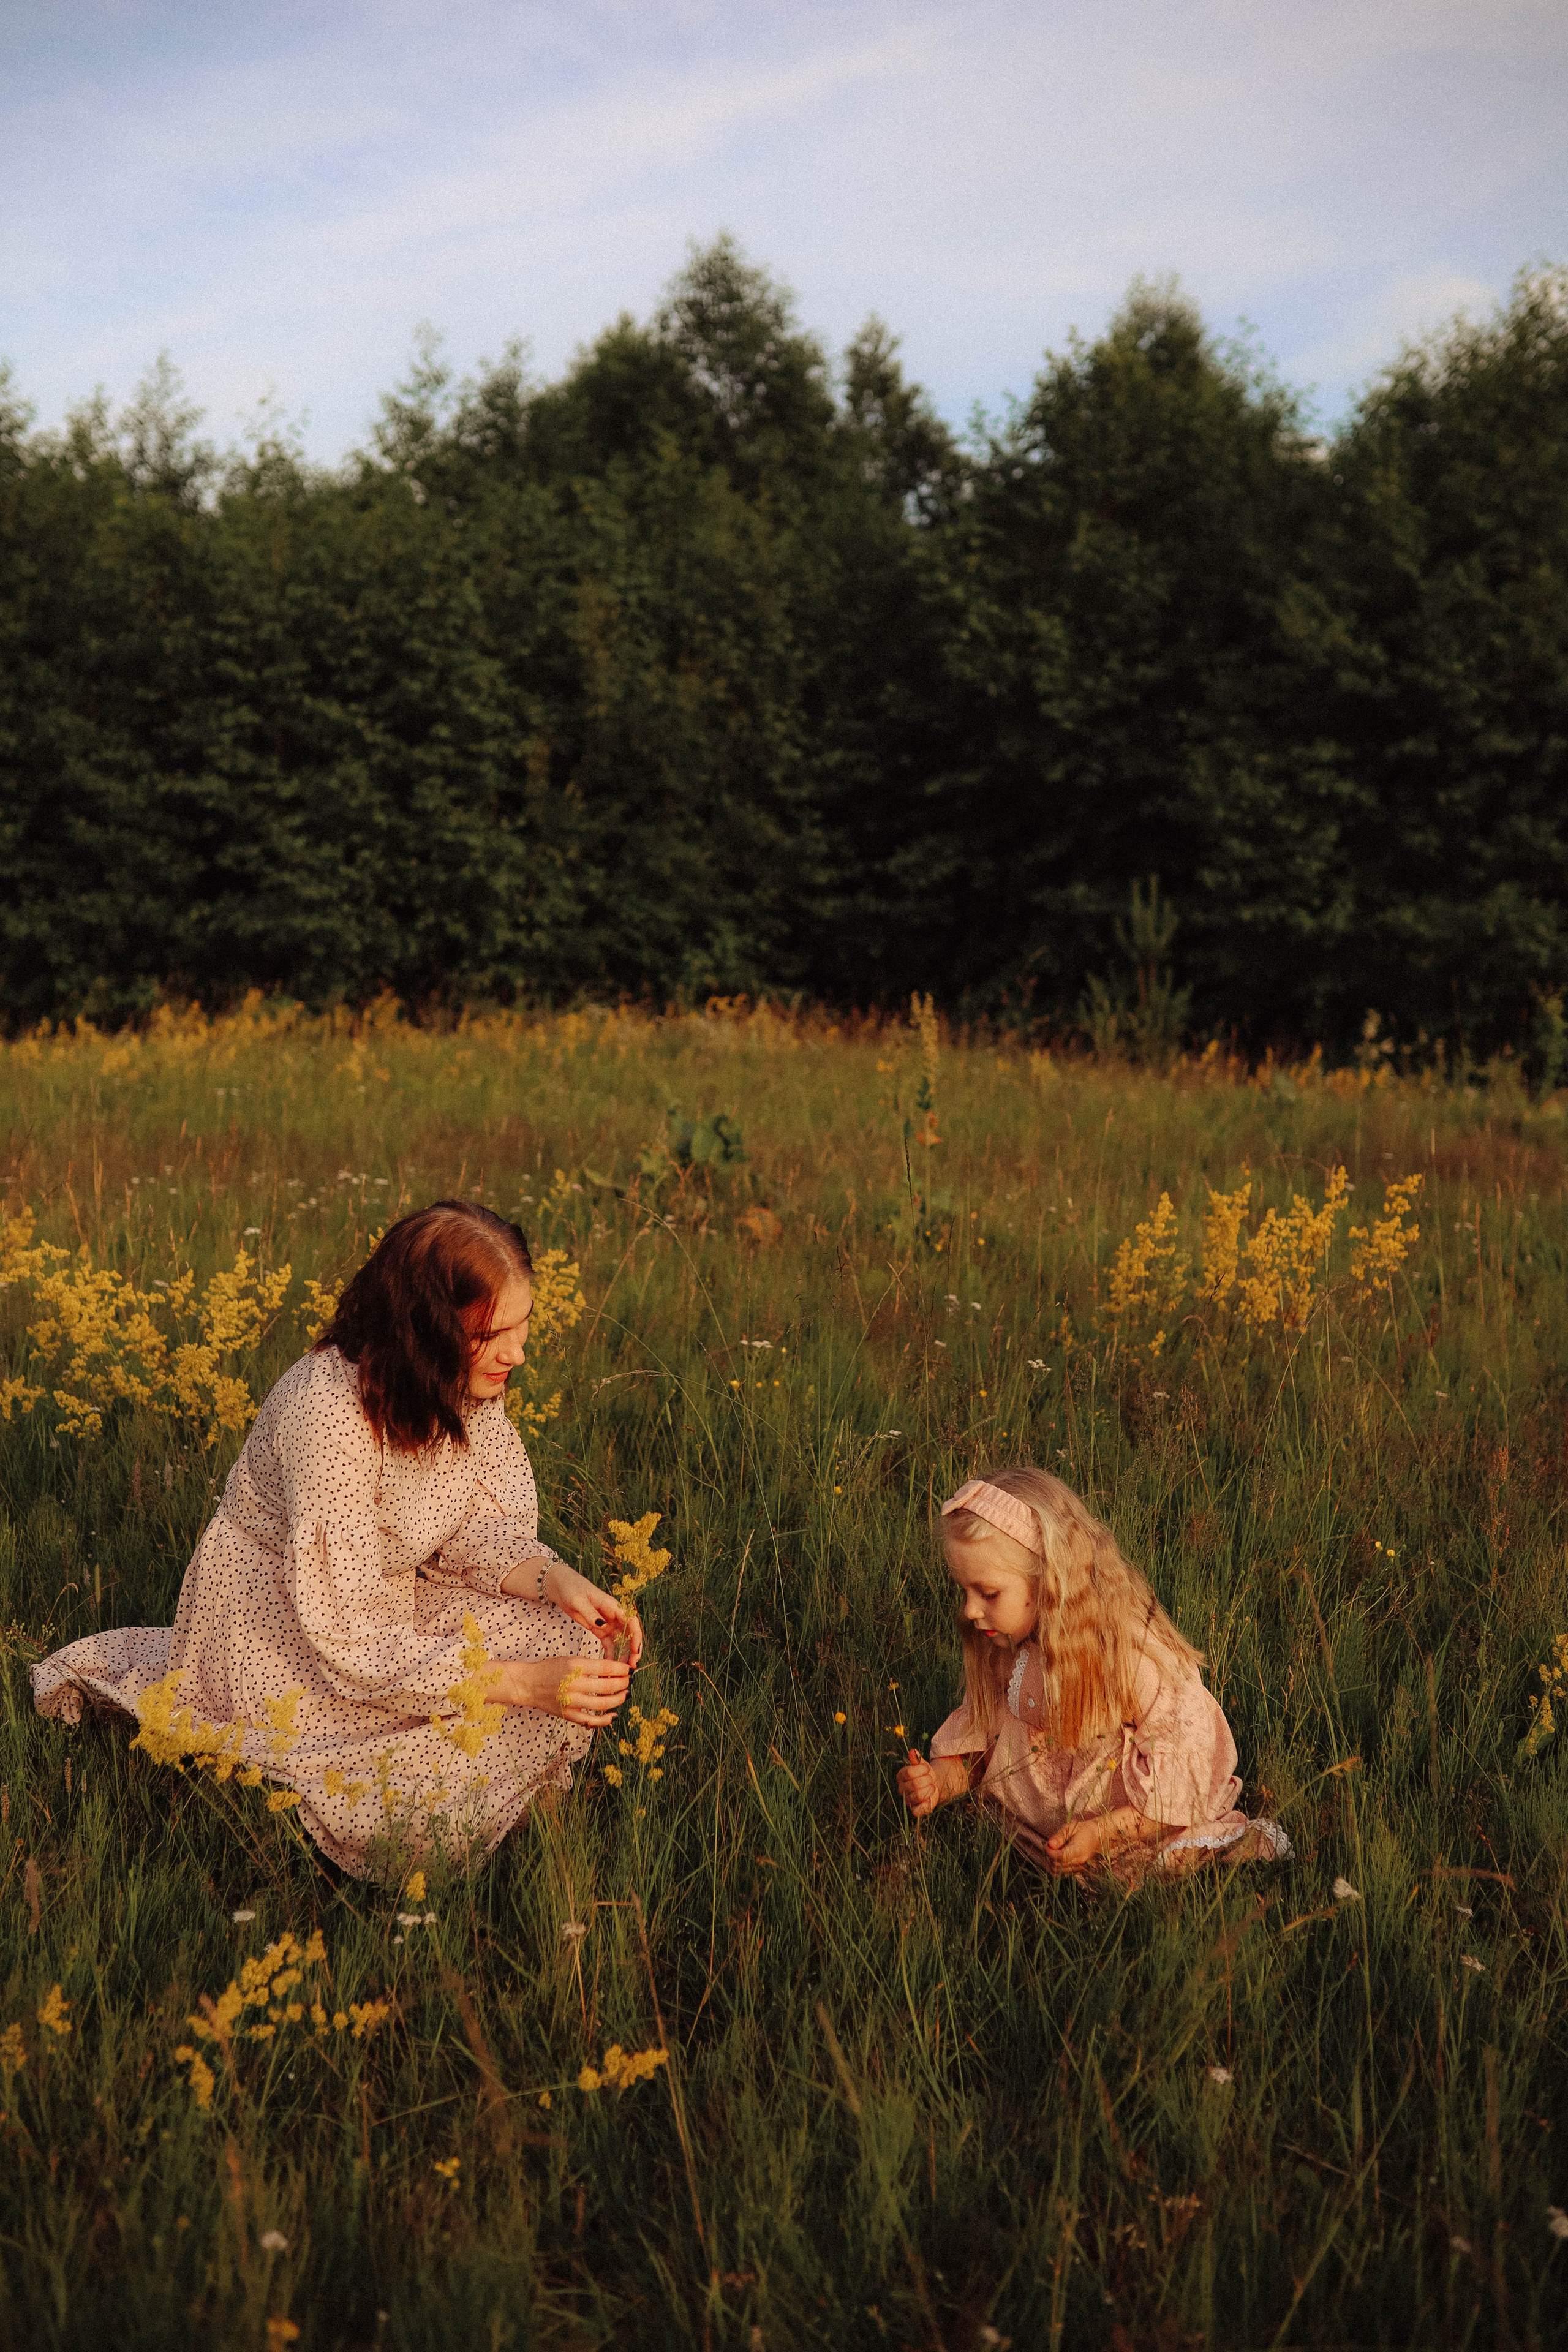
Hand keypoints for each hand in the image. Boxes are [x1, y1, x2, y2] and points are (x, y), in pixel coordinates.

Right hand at [496, 1654, 629, 1727]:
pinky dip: (604, 1720)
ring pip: (602, 1704)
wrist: (529, 1684)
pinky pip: (590, 1720)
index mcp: (575, 1666)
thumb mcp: (571, 1659)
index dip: (621, 1670)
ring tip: (625, 1695)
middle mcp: (574, 1684)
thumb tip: (614, 1671)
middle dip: (623, 1684)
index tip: (628, 1670)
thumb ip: (591, 1665)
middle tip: (629, 1681)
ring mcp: (571, 1701)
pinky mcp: (568, 1714)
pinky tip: (613, 1715)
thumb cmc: (550, 1669)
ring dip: (618, 1700)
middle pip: (607, 1687)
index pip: (606, 1668)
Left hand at [542, 1559, 644, 1669]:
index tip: (636, 1651)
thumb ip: (590, 1613)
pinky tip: (609, 1666)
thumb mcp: (577, 1600)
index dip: (636, 1637)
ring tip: (620, 1672)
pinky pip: (609, 1644)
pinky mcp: (599, 1629)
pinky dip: (610, 1655)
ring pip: (620, 1642)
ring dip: (622, 1656)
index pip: (631, 1621)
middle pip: (629, 1635)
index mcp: (612, 1606)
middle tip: (631, 1668)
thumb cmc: (571, 1588)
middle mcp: (613, 1615)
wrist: (562, 1586)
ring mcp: (607, 1623)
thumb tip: (603, 1625)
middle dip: (632, 1651)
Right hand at [897, 1748, 964, 1818]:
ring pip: (918, 1796)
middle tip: (931, 1778)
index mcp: (901, 1776)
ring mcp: (907, 1800)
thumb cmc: (926, 1773)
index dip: (921, 1770)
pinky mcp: (915, 1810)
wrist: (933, 1784)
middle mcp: (901, 1789)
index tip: (927, 1768)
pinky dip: (926, 1803)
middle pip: (914, 1784)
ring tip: (932, 1786)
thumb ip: (917, 1759)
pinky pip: (918, 1810)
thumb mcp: (923, 1764)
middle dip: (927, 1780)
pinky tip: (930, 1797)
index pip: (908, 1772)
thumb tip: (913, 1751)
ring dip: (929, 1789)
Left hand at [1044, 1805, 1163, 1875]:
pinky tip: (1066, 1857)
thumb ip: (1061, 1835)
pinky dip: (1063, 1868)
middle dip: (1051, 1860)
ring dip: (1056, 1865)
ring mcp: (1085, 1868)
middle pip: (1057, 1869)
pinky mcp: (1085, 1870)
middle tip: (1053, 1847)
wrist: (1112, 1834)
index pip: (1059, 1859)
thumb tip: (1049, 1845)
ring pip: (1062, 1873)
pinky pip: (1068, 1873)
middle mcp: (1083, 1861)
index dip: (1051, 1854)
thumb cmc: (1092, 1827)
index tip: (1050, 1845)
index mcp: (1081, 1849)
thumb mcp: (1075, 1826)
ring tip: (1060, 1850)